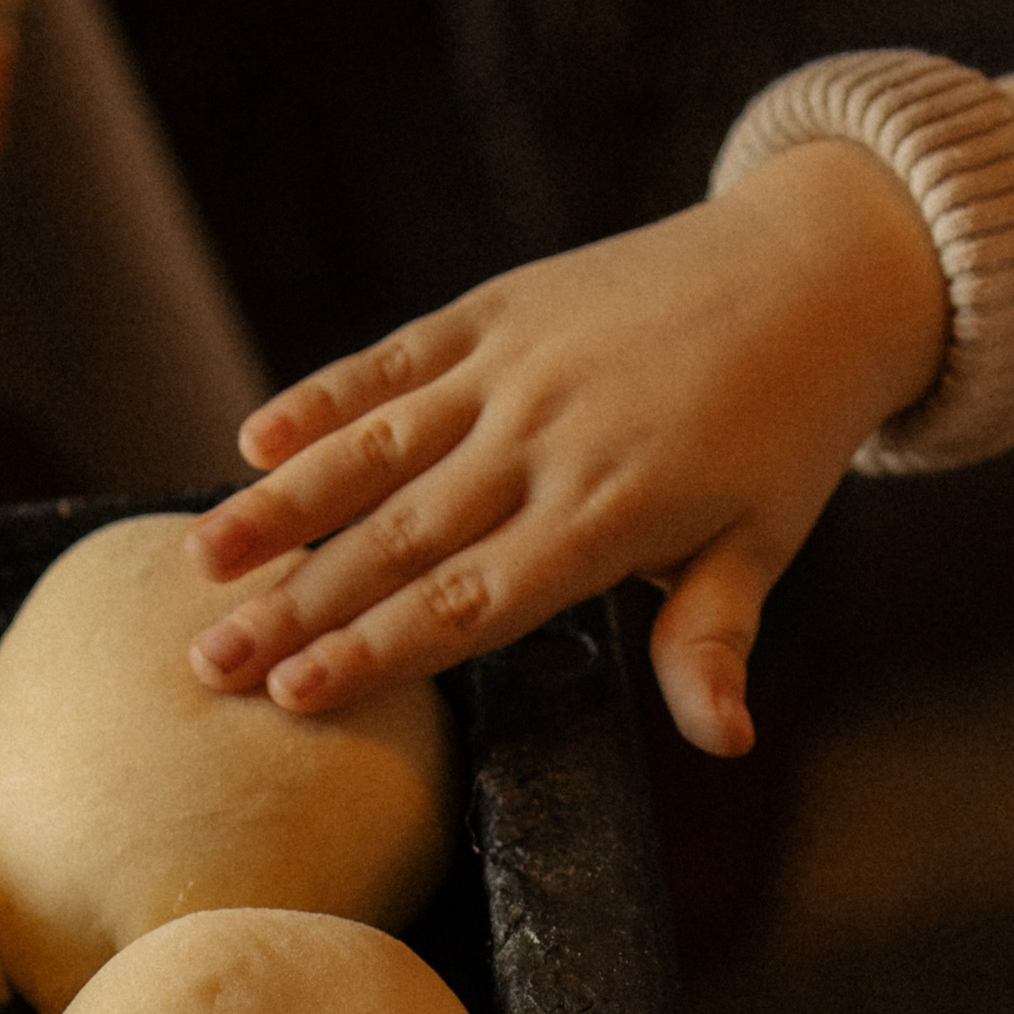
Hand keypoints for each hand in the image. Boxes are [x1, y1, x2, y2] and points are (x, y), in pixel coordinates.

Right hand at [185, 141, 946, 755]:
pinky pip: (396, 360)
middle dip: (298, 606)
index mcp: (611, 514)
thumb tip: (727, 741)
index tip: (295, 693)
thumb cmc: (784, 431)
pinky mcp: (499, 309)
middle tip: (208, 665)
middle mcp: (548, 440)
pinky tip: (253, 440)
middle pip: (401, 539)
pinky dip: (324, 396)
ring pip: (377, 448)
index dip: (377, 650)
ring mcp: (515, 369)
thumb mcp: (763, 543)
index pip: (471, 602)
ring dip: (283, 506)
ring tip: (202, 562)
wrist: (811, 272)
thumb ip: (712, 639)